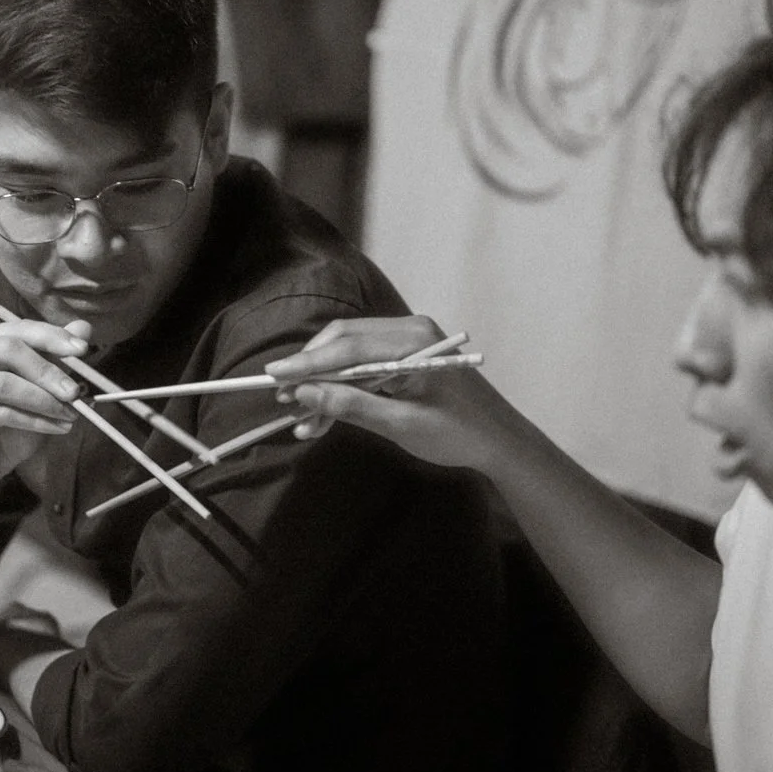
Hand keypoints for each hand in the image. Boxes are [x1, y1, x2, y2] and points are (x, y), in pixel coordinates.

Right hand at [0, 316, 89, 496]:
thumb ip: (56, 358)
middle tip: (75, 392)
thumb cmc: (5, 427)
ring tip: (70, 415)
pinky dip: (35, 421)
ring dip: (44, 400)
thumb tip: (84, 328)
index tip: (82, 349)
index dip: (51, 336)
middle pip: (7, 349)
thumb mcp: (37, 389)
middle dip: (48, 370)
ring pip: (4, 384)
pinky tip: (55, 428)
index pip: (16, 328)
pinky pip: (0, 413)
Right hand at [264, 315, 526, 471]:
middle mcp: (409, 330)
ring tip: (303, 421)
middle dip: (311, 372)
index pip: (348, 346)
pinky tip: (324, 417)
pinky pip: (363, 364)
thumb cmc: (458, 435)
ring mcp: (407, 340)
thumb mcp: (402, 425)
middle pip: (344, 342)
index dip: (307, 363)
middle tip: (283, 400)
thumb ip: (352, 406)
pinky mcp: (405, 355)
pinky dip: (343, 388)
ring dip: (324, 385)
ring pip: (349, 354)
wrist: (500, 441)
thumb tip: (306, 393)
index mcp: (413, 341)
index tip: (273, 376)